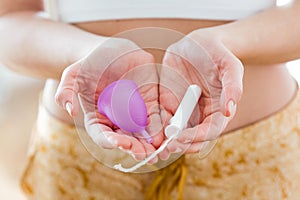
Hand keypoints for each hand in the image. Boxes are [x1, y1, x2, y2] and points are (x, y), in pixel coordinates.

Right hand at [55, 37, 162, 161]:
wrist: (113, 50)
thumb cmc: (92, 62)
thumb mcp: (75, 73)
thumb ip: (67, 90)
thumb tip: (69, 110)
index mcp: (98, 117)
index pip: (102, 135)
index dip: (111, 141)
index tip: (119, 143)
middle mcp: (117, 119)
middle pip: (126, 139)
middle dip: (135, 148)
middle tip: (144, 154)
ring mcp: (135, 113)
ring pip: (143, 133)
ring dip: (151, 144)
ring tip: (158, 152)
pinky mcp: (150, 103)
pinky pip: (157, 117)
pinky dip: (162, 127)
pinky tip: (167, 135)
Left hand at [159, 29, 243, 158]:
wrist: (198, 43)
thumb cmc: (217, 54)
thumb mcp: (230, 66)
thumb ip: (233, 87)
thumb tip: (229, 111)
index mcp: (217, 111)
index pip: (209, 131)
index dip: (196, 137)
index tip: (182, 138)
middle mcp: (200, 115)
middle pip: (191, 138)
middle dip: (179, 144)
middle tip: (166, 147)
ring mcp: (182, 110)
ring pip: (174, 133)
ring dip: (165, 140)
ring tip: (154, 144)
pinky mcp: (168, 103)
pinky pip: (160, 118)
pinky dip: (155, 126)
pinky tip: (147, 129)